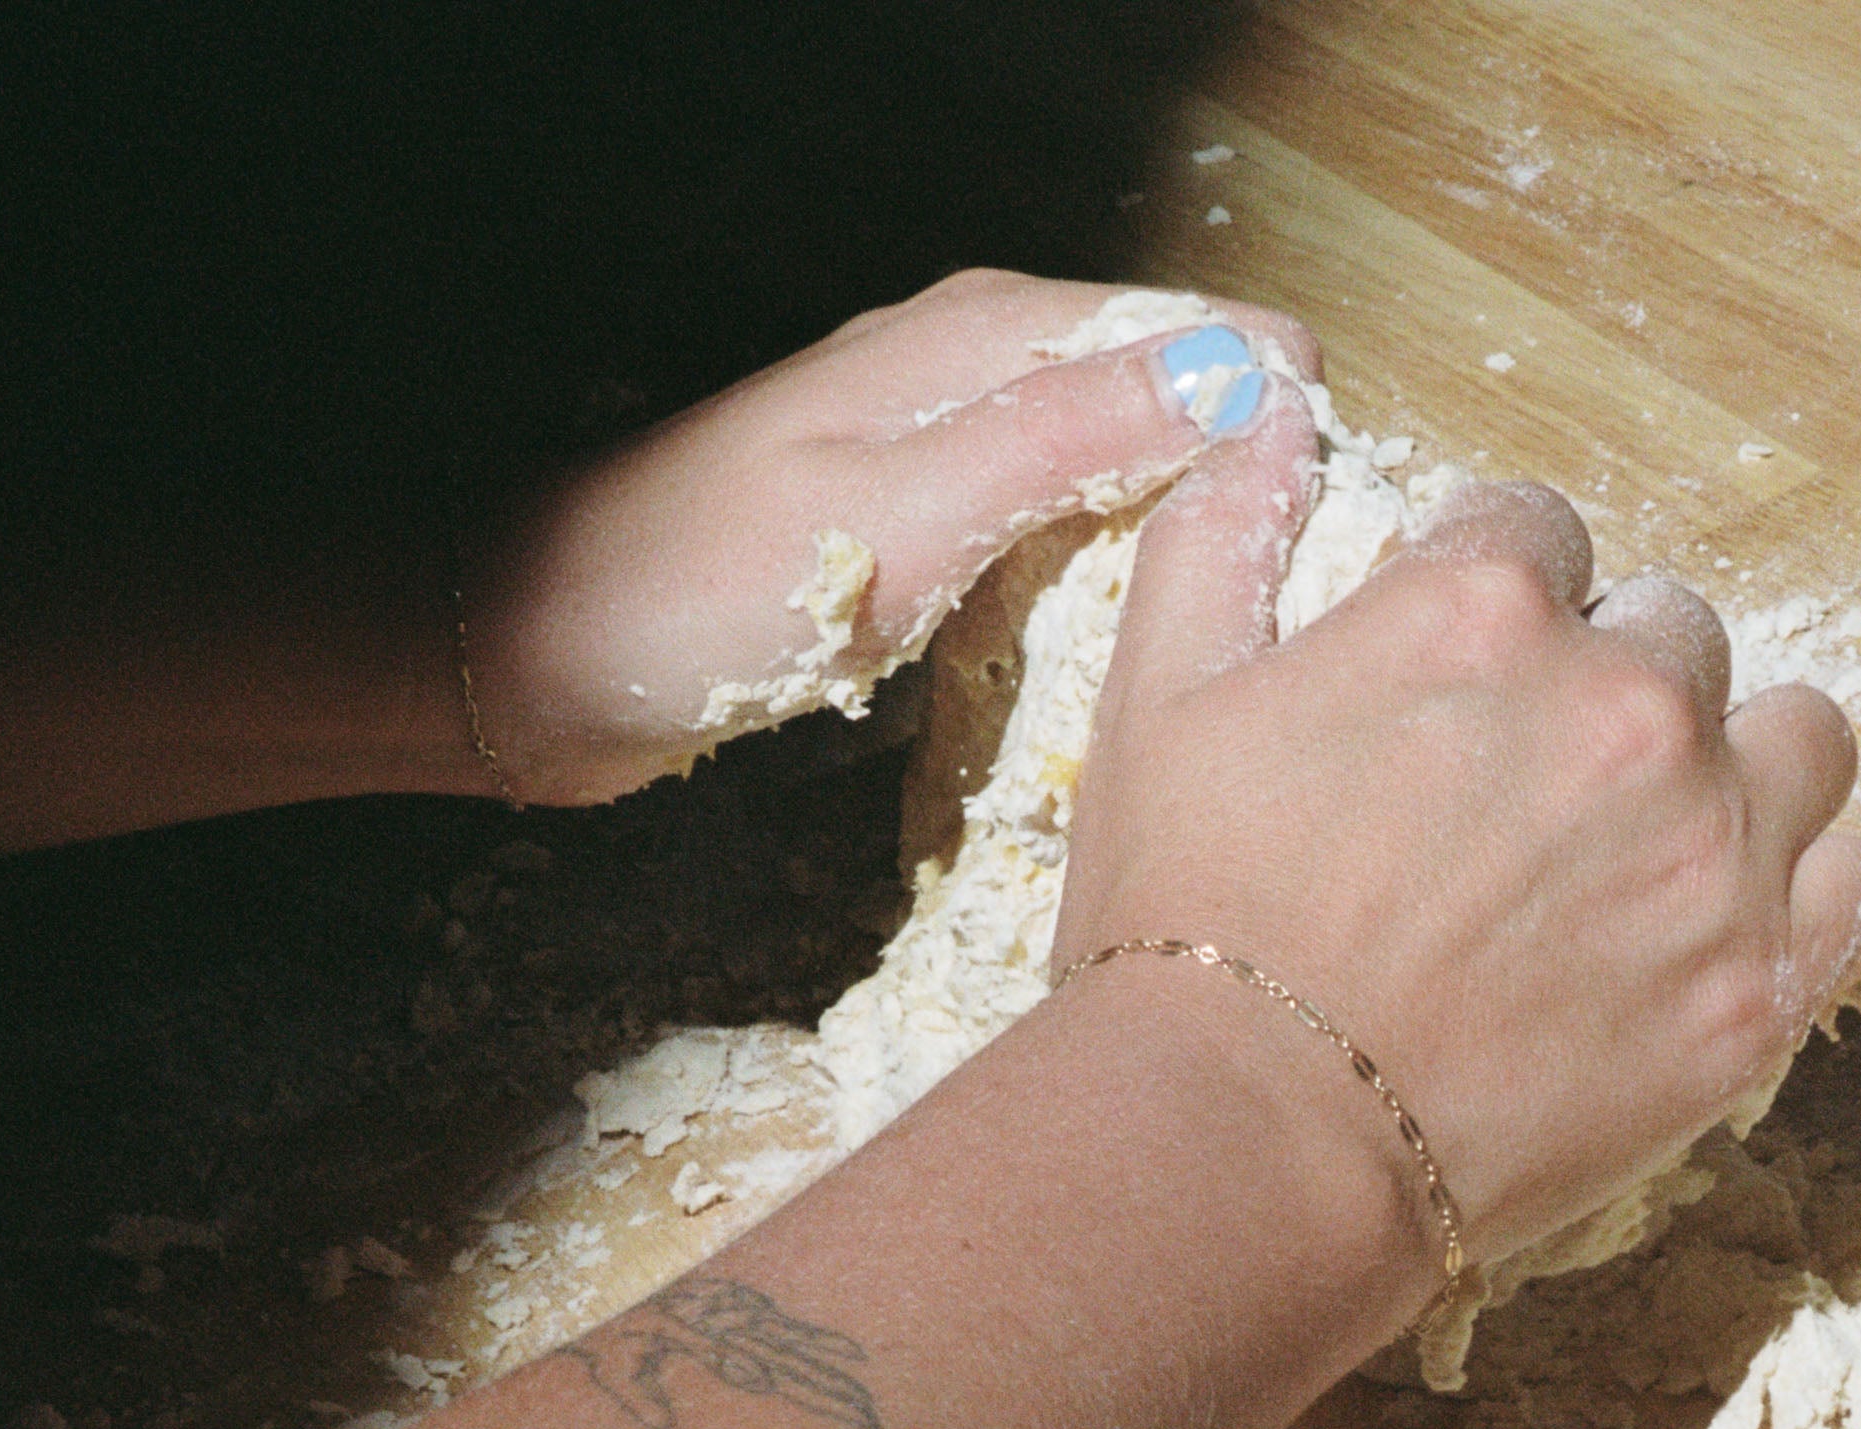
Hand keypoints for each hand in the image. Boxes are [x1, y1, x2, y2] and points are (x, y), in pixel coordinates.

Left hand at [459, 270, 1316, 802]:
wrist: (536, 655)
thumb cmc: (700, 590)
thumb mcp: (908, 514)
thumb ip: (1069, 440)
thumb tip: (1240, 374)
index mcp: (987, 339)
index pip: (1213, 339)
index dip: (1288, 427)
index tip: (1325, 537)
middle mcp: (980, 375)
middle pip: (1182, 406)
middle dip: (1249, 490)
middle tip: (1283, 620)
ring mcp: (953, 453)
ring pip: (1130, 477)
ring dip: (1183, 549)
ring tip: (1228, 648)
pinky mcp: (928, 530)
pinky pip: (1065, 541)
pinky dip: (1107, 587)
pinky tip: (1123, 657)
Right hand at [1054, 473, 1860, 1265]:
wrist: (1253, 1150)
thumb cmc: (1186, 932)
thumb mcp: (1152, 695)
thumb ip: (1223, 531)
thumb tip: (1266, 408)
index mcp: (1483, 605)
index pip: (1540, 532)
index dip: (1491, 605)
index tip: (1459, 683)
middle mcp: (1627, 701)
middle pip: (1673, 632)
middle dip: (1610, 687)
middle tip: (1531, 793)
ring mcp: (1712, 848)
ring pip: (1796, 737)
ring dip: (1739, 765)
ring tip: (1653, 842)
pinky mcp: (1759, 986)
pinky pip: (1855, 884)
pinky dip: (1805, 888)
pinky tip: (1728, 919)